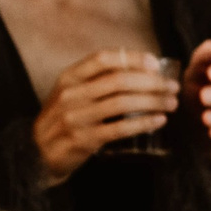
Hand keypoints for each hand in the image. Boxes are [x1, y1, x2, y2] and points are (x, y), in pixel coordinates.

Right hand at [32, 50, 180, 183]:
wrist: (38, 153)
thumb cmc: (66, 118)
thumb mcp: (72, 93)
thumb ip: (97, 81)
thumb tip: (143, 69)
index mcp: (69, 77)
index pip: (103, 59)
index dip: (132, 58)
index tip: (155, 62)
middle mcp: (70, 94)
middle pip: (119, 80)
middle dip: (152, 82)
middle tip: (172, 87)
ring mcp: (75, 117)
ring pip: (122, 103)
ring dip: (153, 102)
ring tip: (171, 103)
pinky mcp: (83, 139)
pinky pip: (120, 128)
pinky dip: (143, 123)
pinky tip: (159, 120)